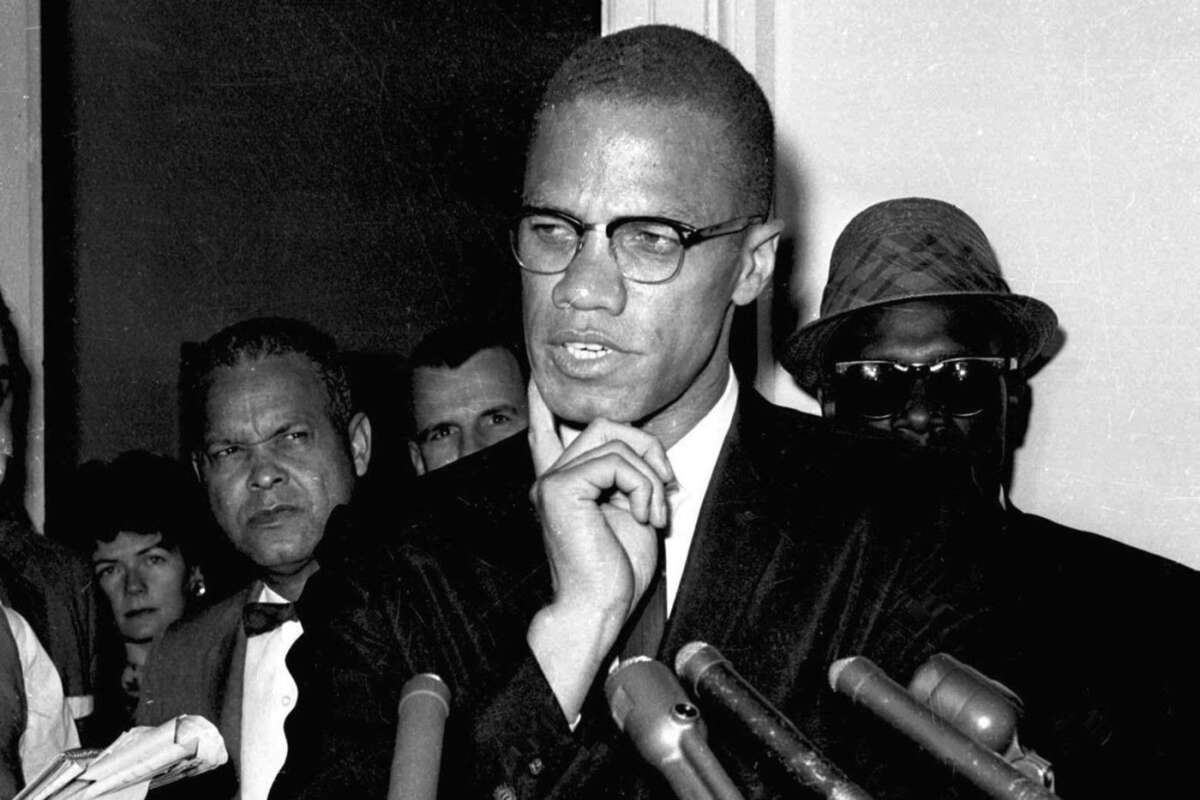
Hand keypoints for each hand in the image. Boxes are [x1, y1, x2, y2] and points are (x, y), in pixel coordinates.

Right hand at [525, 381, 673, 719]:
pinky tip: (646, 516)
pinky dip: (644, 487)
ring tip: (655, 513)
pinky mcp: (560, 488)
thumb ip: (626, 476)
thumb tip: (642, 450)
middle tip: (667, 485)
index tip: (535, 376)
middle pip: (603, 424)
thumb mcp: (629, 511)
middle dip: (647, 446)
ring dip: (651, 475)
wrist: (597, 609)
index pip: (546, 432)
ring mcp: (552, 481)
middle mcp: (551, 477)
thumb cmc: (613, 572)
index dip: (543, 403)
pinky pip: (617, 462)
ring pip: (614, 439)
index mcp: (563, 485)